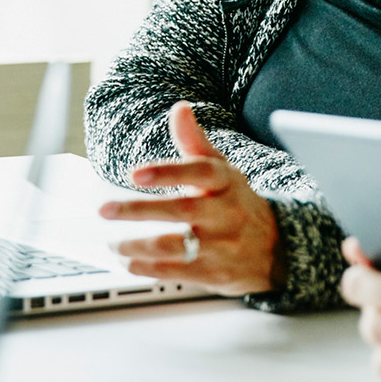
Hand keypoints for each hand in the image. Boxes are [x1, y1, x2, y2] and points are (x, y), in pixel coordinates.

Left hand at [98, 101, 283, 295]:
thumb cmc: (236, 202)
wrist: (275, 247)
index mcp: (226, 182)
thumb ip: (194, 141)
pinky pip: (178, 272)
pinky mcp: (215, 273)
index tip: (135, 173)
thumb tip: (179, 108)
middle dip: (139, 211)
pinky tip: (128, 262)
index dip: (167, 172)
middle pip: (182, 210)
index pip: (199, 172)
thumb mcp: (221, 169)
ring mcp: (221, 246)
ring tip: (112, 241)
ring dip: (138, 245)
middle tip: (105, 210)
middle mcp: (226, 213)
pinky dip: (149, 269)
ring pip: (176, 246)